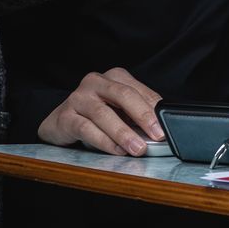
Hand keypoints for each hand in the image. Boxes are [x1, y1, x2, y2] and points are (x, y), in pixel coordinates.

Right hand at [38, 67, 165, 154]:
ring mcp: (78, 98)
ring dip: (124, 133)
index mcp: (114, 77)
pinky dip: (104, 141)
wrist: (61, 122)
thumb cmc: (96, 115)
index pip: (139, 90)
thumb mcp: (120, 109)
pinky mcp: (65, 116)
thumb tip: (161, 129)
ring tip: (138, 148)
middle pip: (123, 95)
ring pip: (104, 114)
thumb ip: (138, 113)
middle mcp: (95, 82)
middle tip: (157, 135)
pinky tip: (117, 150)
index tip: (167, 127)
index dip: (155, 109)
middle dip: (143, 116)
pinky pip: (86, 128)